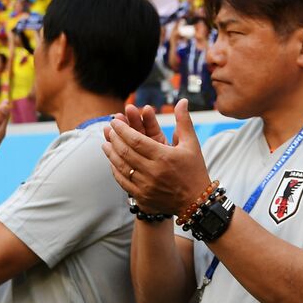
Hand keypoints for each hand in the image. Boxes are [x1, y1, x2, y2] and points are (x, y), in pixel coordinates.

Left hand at [102, 99, 208, 215]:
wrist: (196, 202)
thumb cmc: (194, 170)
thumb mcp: (192, 144)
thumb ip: (184, 121)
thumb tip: (182, 101)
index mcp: (164, 156)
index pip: (136, 140)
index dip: (122, 129)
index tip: (114, 121)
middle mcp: (153, 171)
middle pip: (126, 151)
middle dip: (115, 138)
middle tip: (109, 129)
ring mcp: (146, 185)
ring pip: (121, 166)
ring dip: (111, 153)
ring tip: (106, 143)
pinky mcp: (142, 196)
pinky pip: (123, 181)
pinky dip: (115, 170)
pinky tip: (112, 161)